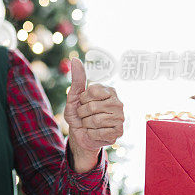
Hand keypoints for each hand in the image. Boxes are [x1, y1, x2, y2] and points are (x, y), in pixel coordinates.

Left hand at [64, 58, 123, 172]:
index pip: (91, 91)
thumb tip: (75, 59)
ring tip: (89, 124)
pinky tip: (95, 133)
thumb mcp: (74, 96)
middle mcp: (118, 102)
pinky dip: (92, 134)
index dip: (82, 99)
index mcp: (109, 91)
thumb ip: (77, 79)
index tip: (84, 102)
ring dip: (86, 124)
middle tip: (85, 116)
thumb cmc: (78, 114)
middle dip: (82, 113)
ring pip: (95, 120)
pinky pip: (99, 132)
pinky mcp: (119, 132)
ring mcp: (120, 117)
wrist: (80, 135)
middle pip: (92, 107)